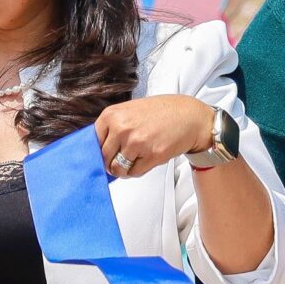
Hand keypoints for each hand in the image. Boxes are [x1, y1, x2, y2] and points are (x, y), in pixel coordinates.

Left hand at [94, 94, 218, 177]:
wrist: (191, 117)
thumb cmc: (161, 113)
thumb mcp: (129, 110)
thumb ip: (113, 126)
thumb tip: (97, 148)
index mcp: (111, 115)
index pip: (93, 141)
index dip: (99, 150)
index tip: (106, 153)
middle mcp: (121, 128)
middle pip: (104, 157)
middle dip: (111, 162)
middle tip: (120, 159)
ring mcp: (136, 142)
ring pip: (118, 168)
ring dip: (124, 169)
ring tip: (133, 161)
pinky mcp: (152, 155)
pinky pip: (134, 172)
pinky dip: (137, 171)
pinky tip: (144, 161)